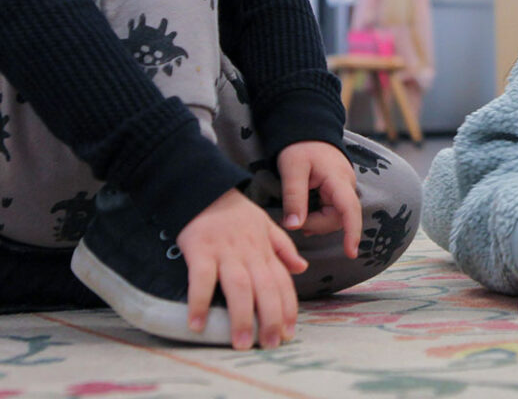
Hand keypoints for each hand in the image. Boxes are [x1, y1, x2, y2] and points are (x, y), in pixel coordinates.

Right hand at [177, 188, 307, 349]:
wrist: (206, 189)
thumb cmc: (236, 213)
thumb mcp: (266, 225)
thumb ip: (283, 248)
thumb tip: (302, 268)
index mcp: (264, 249)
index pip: (282, 281)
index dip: (288, 307)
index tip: (289, 332)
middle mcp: (248, 252)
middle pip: (265, 287)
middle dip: (271, 318)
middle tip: (270, 344)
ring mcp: (225, 251)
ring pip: (239, 286)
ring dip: (242, 316)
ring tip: (241, 343)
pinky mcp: (200, 250)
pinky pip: (200, 278)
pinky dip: (199, 301)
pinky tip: (197, 324)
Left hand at [276, 140, 360, 258]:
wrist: (307, 129)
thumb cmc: (300, 146)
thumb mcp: (292, 169)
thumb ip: (294, 197)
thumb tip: (294, 227)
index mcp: (337, 179)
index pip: (349, 209)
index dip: (352, 232)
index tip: (351, 253)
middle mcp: (346, 185)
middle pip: (339, 217)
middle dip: (316, 224)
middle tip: (293, 220)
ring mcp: (343, 188)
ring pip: (335, 217)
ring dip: (316, 221)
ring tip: (297, 217)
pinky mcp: (338, 191)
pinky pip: (332, 211)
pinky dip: (318, 217)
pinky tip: (305, 214)